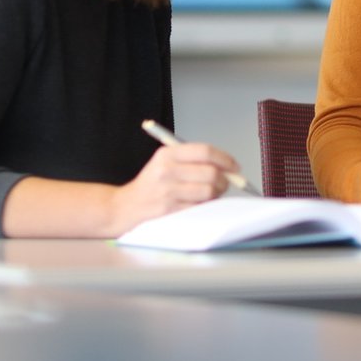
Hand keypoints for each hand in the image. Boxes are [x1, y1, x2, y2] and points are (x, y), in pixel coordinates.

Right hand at [112, 141, 244, 231]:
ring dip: (217, 193)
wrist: (125, 206)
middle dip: (224, 179)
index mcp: (167, 154)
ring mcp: (167, 190)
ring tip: (212, 192)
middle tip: (226, 182)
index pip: (205, 151)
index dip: (225, 159)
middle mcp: (166, 170)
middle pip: (210, 172)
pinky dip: (206, 205)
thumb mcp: (165, 163)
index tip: (234, 166)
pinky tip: (201, 203)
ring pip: (208, 191)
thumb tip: (227, 167)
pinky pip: (200, 207)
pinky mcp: (169, 209)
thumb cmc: (151, 184)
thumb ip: (193, 160)